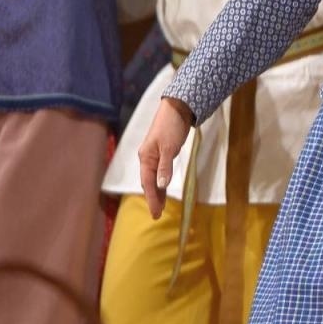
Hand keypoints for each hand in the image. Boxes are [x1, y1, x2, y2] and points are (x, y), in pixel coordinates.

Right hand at [137, 97, 192, 218]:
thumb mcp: (168, 147)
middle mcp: (147, 158)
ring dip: (157, 192)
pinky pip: (160, 172)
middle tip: (157, 215)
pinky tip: (164, 188)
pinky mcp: (163, 153)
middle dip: (153, 198)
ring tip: (161, 207)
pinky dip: (161, 182)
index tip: (156, 213)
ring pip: (154, 178)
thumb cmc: (171, 126)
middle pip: (149, 182)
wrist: (177, 108)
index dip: (152, 199)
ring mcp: (155, 155)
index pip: (148, 183)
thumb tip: (161, 185)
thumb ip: (164, 166)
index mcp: (145, 157)